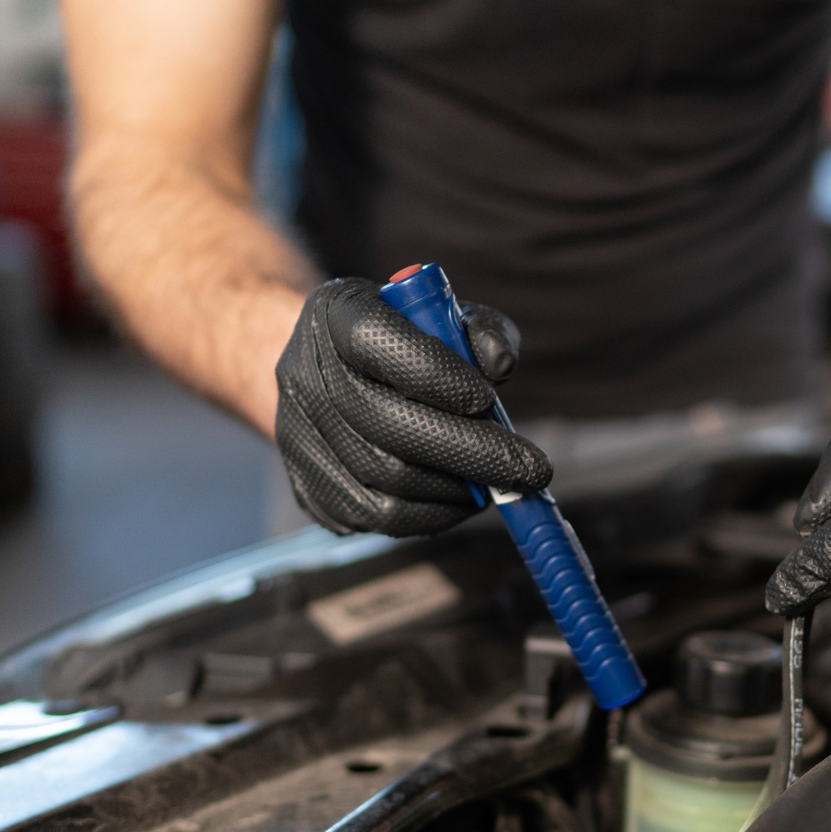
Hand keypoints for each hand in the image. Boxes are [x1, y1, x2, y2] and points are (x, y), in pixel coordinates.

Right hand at [275, 278, 550, 535]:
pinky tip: (465, 497)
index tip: (488, 400)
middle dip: (472, 451)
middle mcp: (307, 374)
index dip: (439, 376)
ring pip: (388, 479)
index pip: (383, 344)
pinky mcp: (309, 489)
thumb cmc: (403, 342)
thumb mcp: (442, 316)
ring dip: (458, 486)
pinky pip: (380, 516)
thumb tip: (500, 366)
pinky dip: (435, 513)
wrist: (327, 374)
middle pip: (389, 425)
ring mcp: (299, 437)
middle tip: (531, 469)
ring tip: (501, 481)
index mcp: (339, 314)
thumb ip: (479, 331)